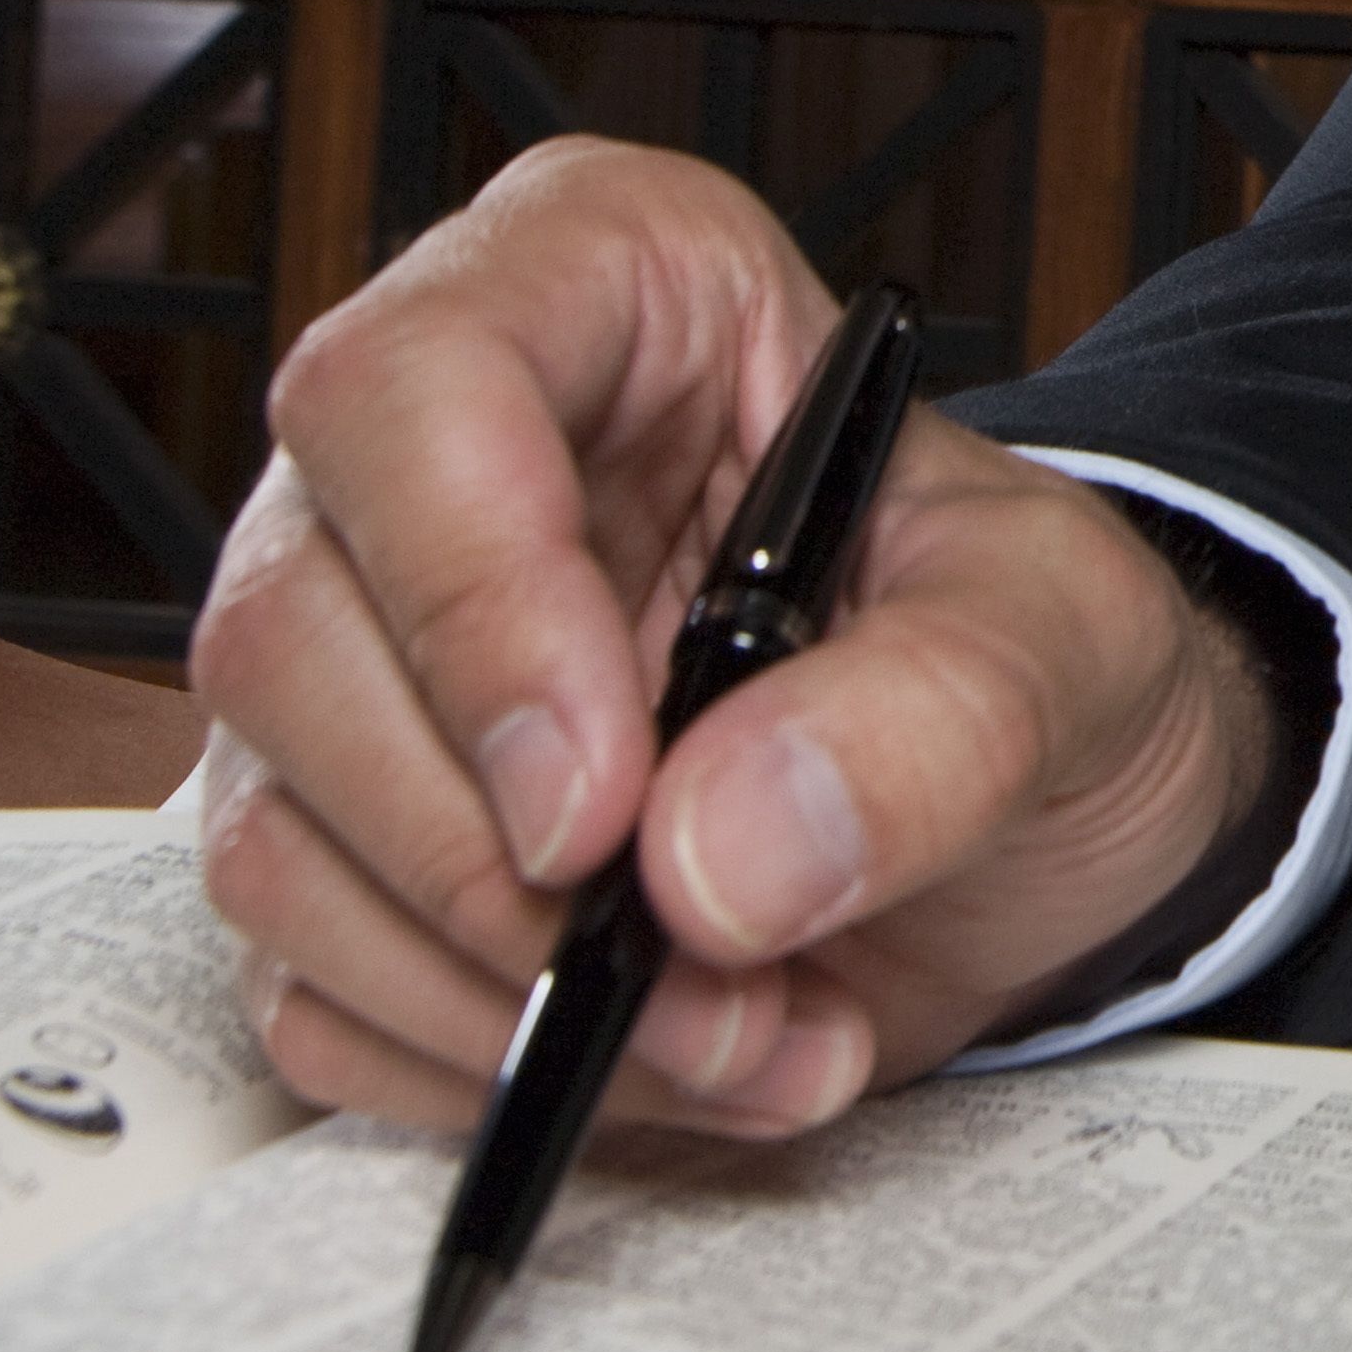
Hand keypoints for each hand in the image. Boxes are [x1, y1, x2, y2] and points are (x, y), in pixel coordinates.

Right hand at [188, 138, 1281, 1136]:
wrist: (1042, 806)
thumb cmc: (1036, 648)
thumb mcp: (1076, 639)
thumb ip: (944, 711)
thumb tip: (713, 850)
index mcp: (601, 288)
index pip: (415, 385)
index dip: (474, 600)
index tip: (597, 805)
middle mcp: (427, 460)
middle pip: (295, 633)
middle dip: (499, 865)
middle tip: (709, 969)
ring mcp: (359, 661)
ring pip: (275, 832)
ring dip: (504, 990)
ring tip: (751, 1031)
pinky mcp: (349, 847)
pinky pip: (308, 985)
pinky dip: (478, 1062)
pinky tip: (673, 1062)